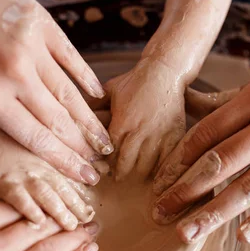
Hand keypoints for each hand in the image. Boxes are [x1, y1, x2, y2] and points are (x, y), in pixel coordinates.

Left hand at [0, 0, 112, 182]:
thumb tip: (31, 134)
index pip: (38, 139)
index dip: (65, 161)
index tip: (84, 176)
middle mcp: (13, 74)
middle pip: (58, 120)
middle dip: (82, 147)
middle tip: (100, 164)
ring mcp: (30, 46)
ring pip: (69, 92)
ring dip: (89, 119)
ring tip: (104, 140)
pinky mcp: (40, 22)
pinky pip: (71, 56)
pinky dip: (87, 77)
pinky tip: (97, 96)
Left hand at [96, 58, 185, 179]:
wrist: (165, 72)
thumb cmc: (136, 80)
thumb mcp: (110, 89)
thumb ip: (94, 104)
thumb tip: (75, 112)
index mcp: (122, 123)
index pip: (110, 153)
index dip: (106, 164)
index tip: (103, 169)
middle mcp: (139, 133)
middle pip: (127, 164)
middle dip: (121, 174)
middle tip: (117, 179)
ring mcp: (158, 136)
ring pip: (147, 166)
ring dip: (140, 174)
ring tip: (135, 178)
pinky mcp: (174, 136)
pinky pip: (166, 160)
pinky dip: (160, 170)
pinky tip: (156, 175)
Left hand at [152, 50, 249, 242]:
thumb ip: (229, 101)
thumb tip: (186, 105)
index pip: (209, 132)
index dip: (180, 159)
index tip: (160, 181)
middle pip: (223, 162)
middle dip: (186, 190)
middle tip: (159, 213)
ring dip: (216, 213)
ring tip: (188, 233)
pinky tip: (242, 236)